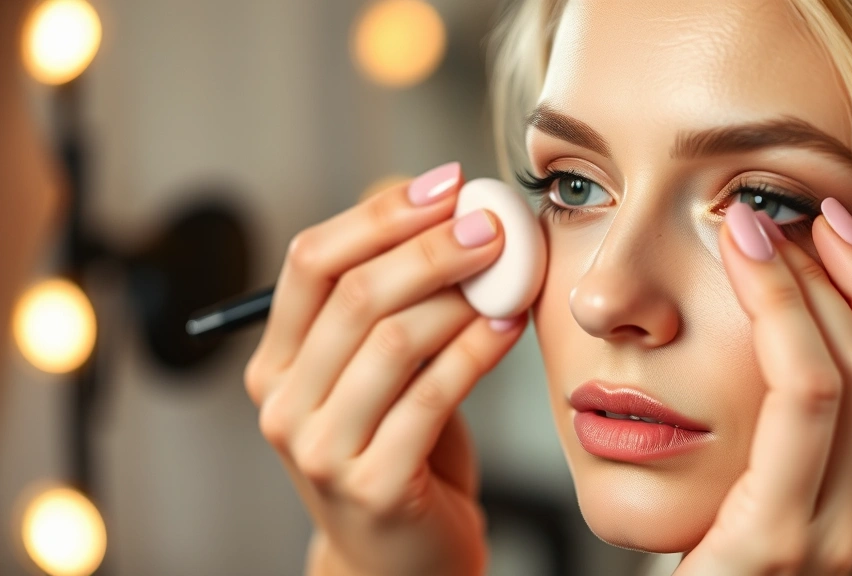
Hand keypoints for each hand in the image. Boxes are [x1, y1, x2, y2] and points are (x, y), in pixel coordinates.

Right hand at [244, 162, 527, 575]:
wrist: (401, 559)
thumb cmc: (399, 452)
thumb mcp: (380, 376)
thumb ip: (395, 307)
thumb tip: (449, 212)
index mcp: (274, 365)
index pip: (310, 263)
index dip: (380, 215)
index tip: (446, 184)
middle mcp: (282, 404)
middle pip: (354, 295)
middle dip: (431, 247)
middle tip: (492, 223)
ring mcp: (321, 450)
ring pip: (393, 340)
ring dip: (459, 294)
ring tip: (509, 271)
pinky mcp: (372, 486)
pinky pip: (433, 397)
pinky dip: (477, 349)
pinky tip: (509, 323)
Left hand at [675, 200, 851, 574]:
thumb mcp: (772, 515)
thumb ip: (801, 454)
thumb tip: (796, 356)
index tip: (846, 228)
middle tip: (806, 207)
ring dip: (810, 281)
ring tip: (759, 223)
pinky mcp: (786, 540)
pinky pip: (803, 398)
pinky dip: (782, 314)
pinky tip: (749, 264)